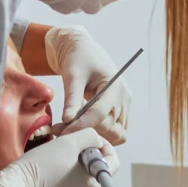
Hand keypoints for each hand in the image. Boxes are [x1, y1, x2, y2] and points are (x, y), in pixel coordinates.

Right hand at [0, 127, 105, 186]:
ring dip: (69, 171)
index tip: (85, 139)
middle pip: (92, 172)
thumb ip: (90, 136)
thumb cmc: (42, 165)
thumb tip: (95, 141)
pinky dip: (58, 185)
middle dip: (82, 157)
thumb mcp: (69, 141)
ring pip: (77, 184)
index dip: (101, 145)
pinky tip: (44, 177)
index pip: (111, 161)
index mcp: (94, 184)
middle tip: (63, 147)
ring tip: (51, 162)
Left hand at [42, 24, 130, 145]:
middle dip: (86, 131)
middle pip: (108, 127)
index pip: (99, 114)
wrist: (83, 51)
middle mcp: (124, 98)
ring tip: (75, 129)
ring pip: (117, 134)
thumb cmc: (78, 58)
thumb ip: (72, 98)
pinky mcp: (121, 110)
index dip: (81, 125)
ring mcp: (124, 105)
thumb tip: (67, 120)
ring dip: (97, 135)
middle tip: (63, 130)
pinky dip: (104, 134)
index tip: (63, 131)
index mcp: (114, 86)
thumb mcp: (72, 76)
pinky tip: (85, 127)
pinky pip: (117, 131)